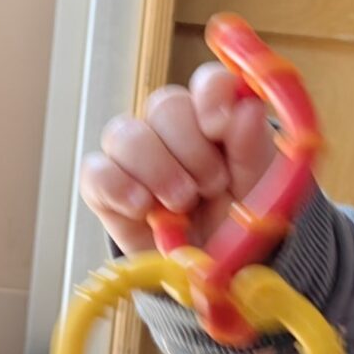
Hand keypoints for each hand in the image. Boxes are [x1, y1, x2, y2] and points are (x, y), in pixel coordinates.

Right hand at [80, 63, 279, 253]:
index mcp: (211, 118)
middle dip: (191, 150)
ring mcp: (132, 154)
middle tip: (209, 187)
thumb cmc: (233, 221)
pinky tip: (143, 209)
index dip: (211, 96)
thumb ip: (252, 149)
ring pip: (126, 133)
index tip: (218, 127)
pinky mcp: (104, 186)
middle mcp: (169, 128)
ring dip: (157, 170)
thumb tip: (246, 108)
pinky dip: (119, 187)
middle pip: (165, 105)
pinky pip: (96, 171)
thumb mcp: (256, 189)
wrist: (208, 271)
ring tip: (180, 205)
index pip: (207, 82)